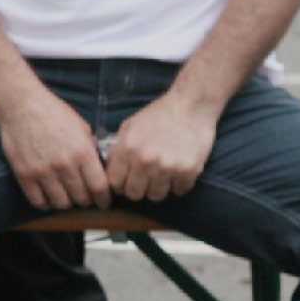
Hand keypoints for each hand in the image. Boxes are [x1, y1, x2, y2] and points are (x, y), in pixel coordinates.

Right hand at [0, 88, 110, 210]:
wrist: (21, 104)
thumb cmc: (53, 112)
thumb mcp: (81, 127)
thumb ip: (91, 151)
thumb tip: (100, 171)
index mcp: (82, 151)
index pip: (99, 187)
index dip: (103, 198)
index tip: (103, 201)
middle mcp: (64, 164)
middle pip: (81, 198)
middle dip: (86, 200)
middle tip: (85, 198)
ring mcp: (43, 171)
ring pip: (61, 203)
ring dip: (67, 203)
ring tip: (67, 196)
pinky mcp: (24, 175)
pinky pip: (38, 201)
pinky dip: (46, 203)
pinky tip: (49, 196)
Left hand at [105, 92, 219, 202]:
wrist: (191, 104)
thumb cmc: (159, 114)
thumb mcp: (130, 126)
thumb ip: (117, 148)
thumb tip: (108, 168)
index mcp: (127, 149)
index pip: (114, 183)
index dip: (119, 184)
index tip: (126, 181)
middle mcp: (145, 161)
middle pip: (134, 194)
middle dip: (138, 189)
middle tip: (145, 181)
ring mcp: (167, 167)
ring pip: (156, 196)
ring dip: (158, 189)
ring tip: (163, 176)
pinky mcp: (188, 171)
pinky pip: (179, 191)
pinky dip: (179, 185)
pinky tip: (178, 172)